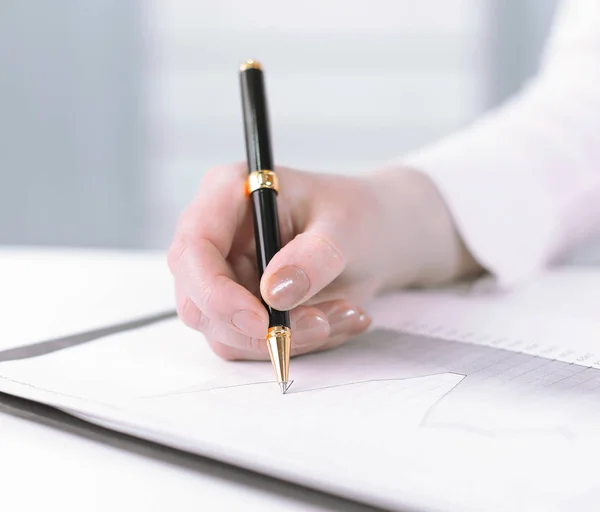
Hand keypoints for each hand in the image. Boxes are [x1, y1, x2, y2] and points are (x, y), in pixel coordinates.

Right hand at [167, 163, 477, 359]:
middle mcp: (218, 234)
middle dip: (258, 326)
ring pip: (226, 330)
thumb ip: (314, 257)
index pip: (194, 247)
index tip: (263, 321)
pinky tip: (335, 319)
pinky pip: (251, 341)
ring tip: (344, 314)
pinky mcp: (239, 303)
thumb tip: (274, 293)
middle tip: (321, 324)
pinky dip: (294, 342)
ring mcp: (225, 272)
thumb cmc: (359, 215)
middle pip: (199, 298)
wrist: (376, 235)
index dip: (217, 291)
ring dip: (287, 336)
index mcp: (229, 193)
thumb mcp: (347, 226)